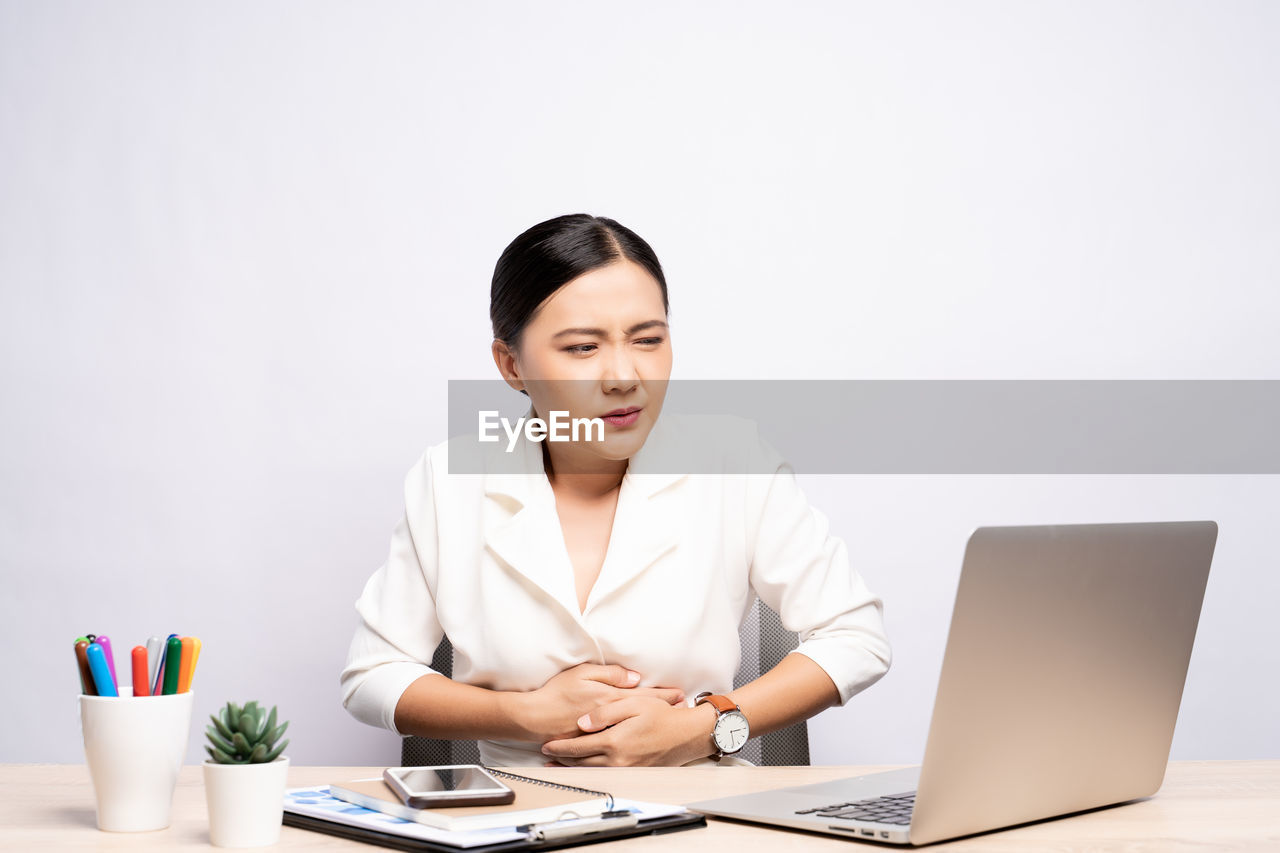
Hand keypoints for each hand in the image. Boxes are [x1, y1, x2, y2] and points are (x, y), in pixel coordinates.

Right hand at [511, 664, 684, 742]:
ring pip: (636, 733)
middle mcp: (611, 720)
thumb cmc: (556, 693)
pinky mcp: (595, 748)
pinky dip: (635, 744)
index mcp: (609, 699)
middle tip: (681, 711)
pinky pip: (620, 746)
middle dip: (664, 713)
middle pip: (644, 716)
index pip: (643, 696)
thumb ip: (611, 674)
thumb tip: (635, 678)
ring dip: (653, 730)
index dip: (663, 695)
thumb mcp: (582, 673)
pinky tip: (645, 744)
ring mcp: (603, 736)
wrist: (533, 717)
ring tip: (671, 728)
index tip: (680, 695)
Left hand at [540, 696, 717, 765]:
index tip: (547, 744)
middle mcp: (618, 760)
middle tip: (547, 754)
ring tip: (558, 764)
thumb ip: (606, 712)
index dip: (561, 746)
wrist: (687, 735)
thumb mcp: (634, 704)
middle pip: (581, 762)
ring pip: (591, 771)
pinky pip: (605, 774)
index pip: (579, 746)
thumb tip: (582, 723)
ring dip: (572, 768)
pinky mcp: (633, 773)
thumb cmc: (663, 716)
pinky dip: (589, 772)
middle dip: (562, 758)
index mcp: (615, 741)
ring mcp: (626, 769)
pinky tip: (584, 768)